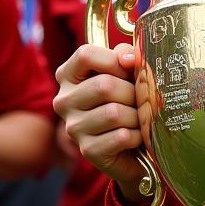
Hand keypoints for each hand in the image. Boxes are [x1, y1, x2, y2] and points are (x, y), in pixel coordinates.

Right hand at [54, 43, 142, 198]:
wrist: (132, 147)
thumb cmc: (128, 101)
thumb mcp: (125, 72)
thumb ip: (125, 57)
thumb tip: (129, 58)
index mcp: (68, 75)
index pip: (85, 55)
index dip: (114, 60)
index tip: (129, 69)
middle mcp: (64, 101)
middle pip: (104, 86)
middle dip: (132, 92)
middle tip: (141, 100)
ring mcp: (73, 128)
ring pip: (114, 113)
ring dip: (137, 116)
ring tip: (139, 118)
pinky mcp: (88, 150)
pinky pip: (121, 136)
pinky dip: (137, 135)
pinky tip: (136, 136)